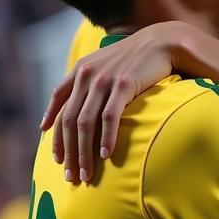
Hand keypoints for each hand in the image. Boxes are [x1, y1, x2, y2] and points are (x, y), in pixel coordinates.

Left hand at [40, 23, 185, 183]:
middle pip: (69, 121)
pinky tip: (105, 155)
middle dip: (68, 152)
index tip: (56, 159)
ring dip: (83, 152)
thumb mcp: (108, 66)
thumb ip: (93, 83)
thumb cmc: (139, 59)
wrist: (163, 42)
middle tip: (71, 177)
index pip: (60, 109)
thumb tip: (85, 107)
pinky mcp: (123, 85)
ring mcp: (104, 80)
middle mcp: (87, 76)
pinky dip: (105, 138)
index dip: (55, 135)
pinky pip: (109, 117)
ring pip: (85, 123)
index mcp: (80, 72)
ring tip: (86, 173)